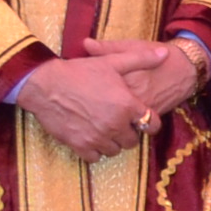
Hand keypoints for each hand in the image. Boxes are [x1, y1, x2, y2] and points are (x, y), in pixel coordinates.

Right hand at [13, 46, 166, 159]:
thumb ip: (141, 59)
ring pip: (114, 150)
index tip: (140, 120)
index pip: (151, 125)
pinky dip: (94, 151)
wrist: (44, 84)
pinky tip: (90, 137)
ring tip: (104, 129)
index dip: (148, 123)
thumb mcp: (111, 62)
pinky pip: (95, 157)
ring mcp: (97, 137)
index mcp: (127, 105)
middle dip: (128, 133)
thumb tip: (165, 53)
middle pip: (132, 141)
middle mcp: (115, 124)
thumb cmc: (79, 72)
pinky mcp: (79, 144)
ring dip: (112, 142)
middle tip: (118, 123)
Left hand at [84, 32, 203, 125]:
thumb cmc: (159, 54)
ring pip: (118, 120)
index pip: (97, 89)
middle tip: (87, 106)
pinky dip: (122, 124)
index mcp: (125, 77)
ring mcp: (143, 109)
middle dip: (95, 110)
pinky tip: (117, 119)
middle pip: (105, 109)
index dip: (86, 91)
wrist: (188, 68)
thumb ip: (108, 48)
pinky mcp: (151, 116)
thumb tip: (85, 43)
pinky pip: (132, 123)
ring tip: (100, 115)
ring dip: (107, 121)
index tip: (82, 90)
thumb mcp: (133, 46)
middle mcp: (134, 96)